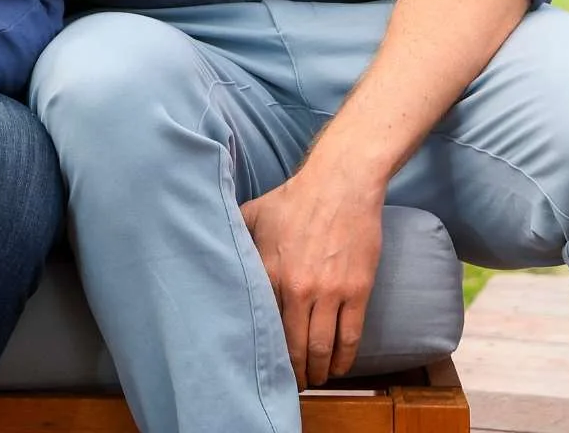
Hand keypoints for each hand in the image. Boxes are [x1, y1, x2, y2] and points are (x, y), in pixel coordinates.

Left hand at [240, 163, 384, 386]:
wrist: (340, 185)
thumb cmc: (293, 198)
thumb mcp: (252, 214)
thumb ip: (233, 236)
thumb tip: (211, 248)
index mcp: (267, 270)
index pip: (262, 325)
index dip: (261, 351)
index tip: (258, 365)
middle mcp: (296, 287)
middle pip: (292, 346)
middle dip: (291, 372)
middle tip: (289, 384)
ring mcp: (329, 292)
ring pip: (321, 348)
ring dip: (317, 372)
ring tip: (313, 381)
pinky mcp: (357, 292)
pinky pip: (350, 337)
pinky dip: (343, 359)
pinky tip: (337, 368)